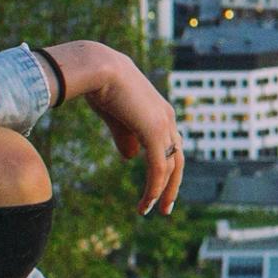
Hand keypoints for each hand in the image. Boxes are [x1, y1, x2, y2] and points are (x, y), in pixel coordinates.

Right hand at [51, 40, 182, 213]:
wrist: (99, 68)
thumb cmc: (102, 86)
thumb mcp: (116, 117)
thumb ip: (126, 137)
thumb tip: (131, 157)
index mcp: (160, 112)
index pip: (170, 146)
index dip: (165, 167)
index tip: (157, 186)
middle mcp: (168, 118)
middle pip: (178, 159)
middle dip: (172, 185)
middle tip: (165, 207)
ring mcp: (164, 125)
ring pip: (170, 167)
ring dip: (162, 192)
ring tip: (149, 210)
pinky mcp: (155, 133)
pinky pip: (159, 168)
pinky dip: (154, 188)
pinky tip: (146, 202)